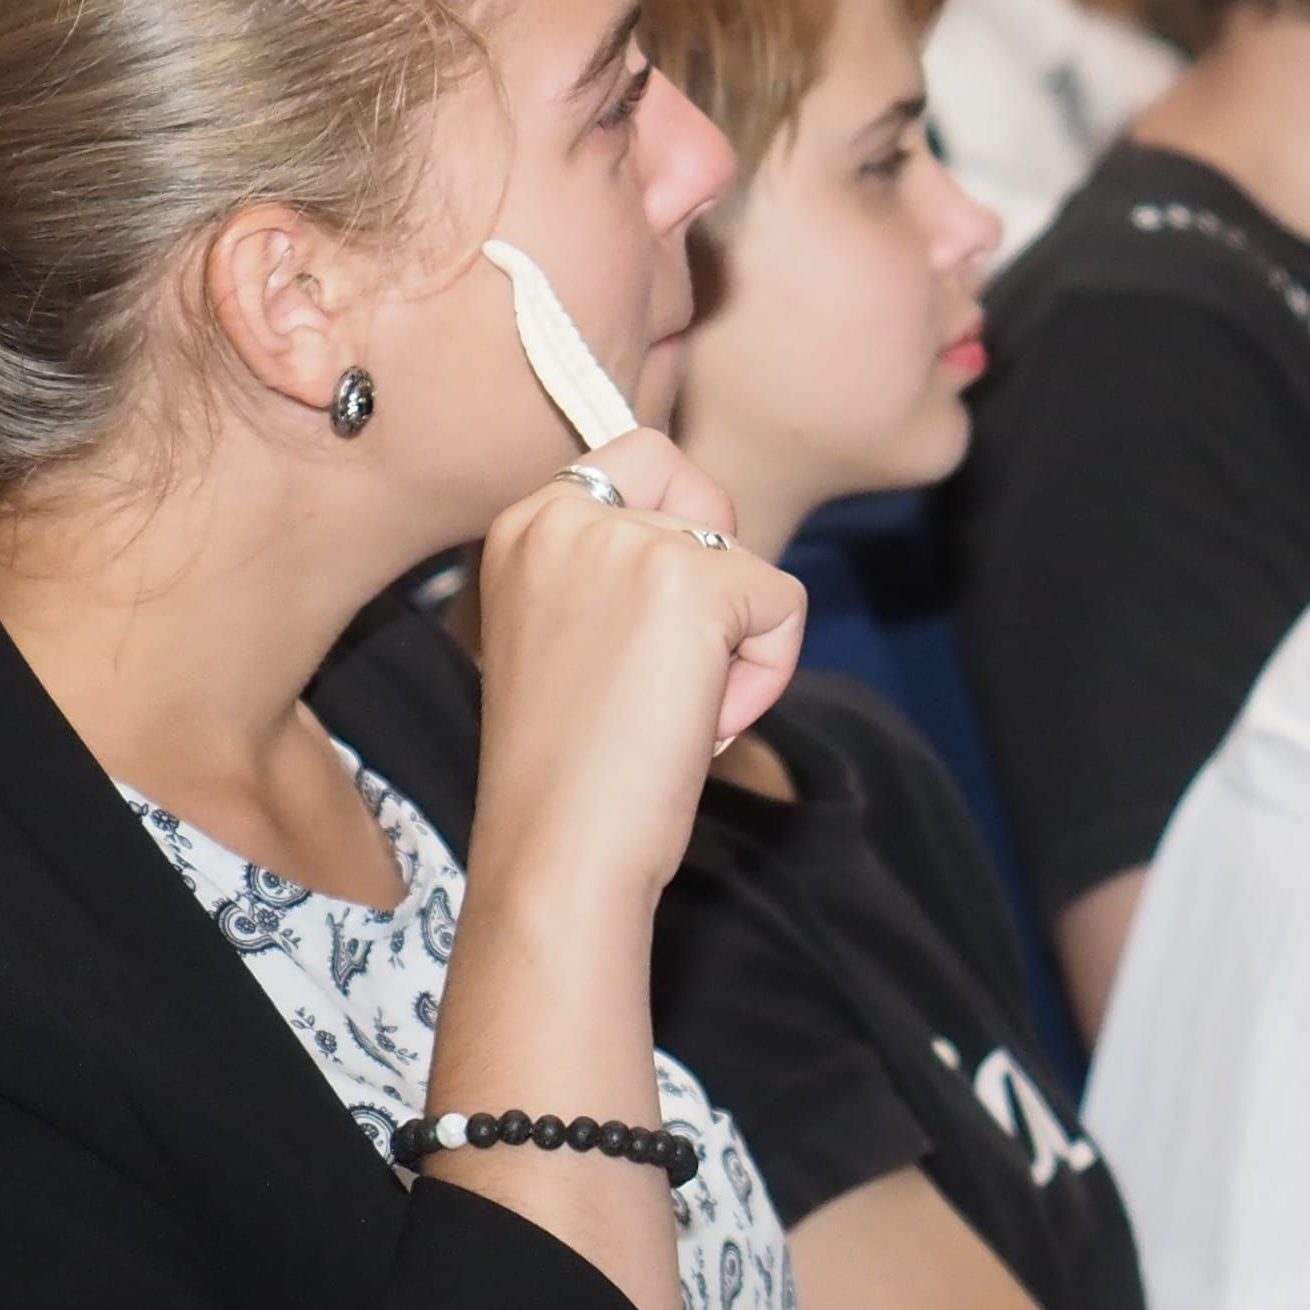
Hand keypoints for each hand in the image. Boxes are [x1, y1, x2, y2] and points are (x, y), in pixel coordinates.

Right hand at [470, 436, 809, 902]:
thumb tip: (710, 531)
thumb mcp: (568, 631)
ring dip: (735, 650)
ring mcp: (626, 541)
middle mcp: (564, 513)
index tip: (655, 624)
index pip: (645, 458)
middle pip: (709, 513)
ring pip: (747, 565)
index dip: (683, 532)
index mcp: (524, 522)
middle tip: (653, 689)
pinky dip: (766, 676)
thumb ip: (614, 568)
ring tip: (668, 716)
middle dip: (711, 605)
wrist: (558, 851)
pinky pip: (784, 606)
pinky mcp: (691, 581)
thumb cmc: (569, 766)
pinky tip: (701, 726)